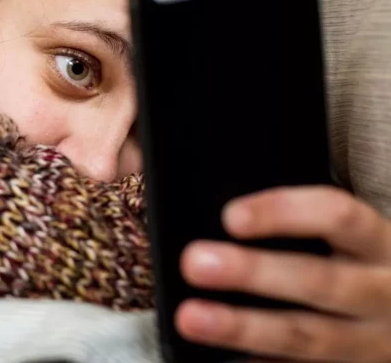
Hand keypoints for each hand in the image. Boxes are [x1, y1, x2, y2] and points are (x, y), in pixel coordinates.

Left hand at [175, 186, 390, 361]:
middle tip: (193, 261)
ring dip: (243, 327)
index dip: (283, 212)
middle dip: (254, 272)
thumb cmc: (358, 263)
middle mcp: (383, 291)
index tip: (229, 216)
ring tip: (190, 317)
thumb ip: (296, 222)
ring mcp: (371, 341)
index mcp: (377, 242)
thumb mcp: (345, 238)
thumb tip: (219, 213)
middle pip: (320, 280)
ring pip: (307, 336)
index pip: (338, 215)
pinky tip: (219, 359)